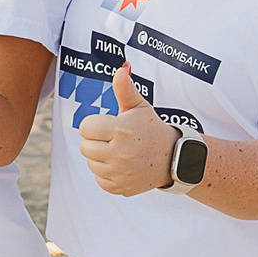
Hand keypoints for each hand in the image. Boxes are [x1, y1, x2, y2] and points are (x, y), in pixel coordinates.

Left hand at [78, 64, 177, 195]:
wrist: (173, 158)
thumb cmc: (151, 128)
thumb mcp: (140, 106)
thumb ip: (125, 88)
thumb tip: (121, 68)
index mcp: (121, 129)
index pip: (85, 127)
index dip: (95, 125)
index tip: (109, 125)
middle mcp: (120, 153)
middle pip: (84, 146)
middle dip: (96, 141)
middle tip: (114, 139)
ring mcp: (121, 173)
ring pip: (91, 163)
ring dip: (101, 157)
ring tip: (119, 152)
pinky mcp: (121, 188)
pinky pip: (99, 180)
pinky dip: (107, 174)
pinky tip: (121, 166)